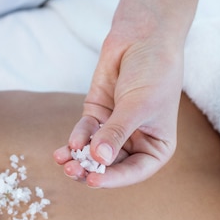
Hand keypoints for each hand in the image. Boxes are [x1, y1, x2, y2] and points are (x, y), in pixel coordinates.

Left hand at [53, 0, 199, 187]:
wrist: (143, 38)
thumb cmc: (154, 72)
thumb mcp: (138, 105)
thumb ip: (117, 132)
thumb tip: (99, 159)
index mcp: (156, 147)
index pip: (134, 171)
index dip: (114, 179)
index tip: (94, 181)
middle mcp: (135, 143)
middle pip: (109, 166)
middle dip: (89, 170)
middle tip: (72, 171)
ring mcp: (114, 130)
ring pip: (93, 153)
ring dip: (77, 159)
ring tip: (63, 161)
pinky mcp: (97, 116)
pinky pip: (84, 133)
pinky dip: (76, 139)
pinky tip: (69, 144)